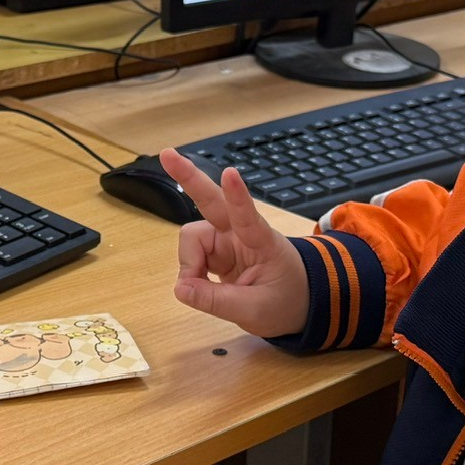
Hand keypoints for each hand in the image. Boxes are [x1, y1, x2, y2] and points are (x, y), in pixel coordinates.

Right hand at [163, 148, 312, 339]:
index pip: (248, 216)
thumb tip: (180, 289)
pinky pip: (191, 255)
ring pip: (192, 238)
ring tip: (197, 289)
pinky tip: (198, 286)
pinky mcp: (215, 251)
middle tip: (167, 155)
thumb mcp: (256, 310)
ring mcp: (225, 240)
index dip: (237, 195)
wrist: (298, 303)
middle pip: (211, 201)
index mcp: (262, 241)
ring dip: (188, 263)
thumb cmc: (286, 300)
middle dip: (188, 178)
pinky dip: (189, 271)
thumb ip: (217, 301)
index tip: (230, 173)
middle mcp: (240, 233)